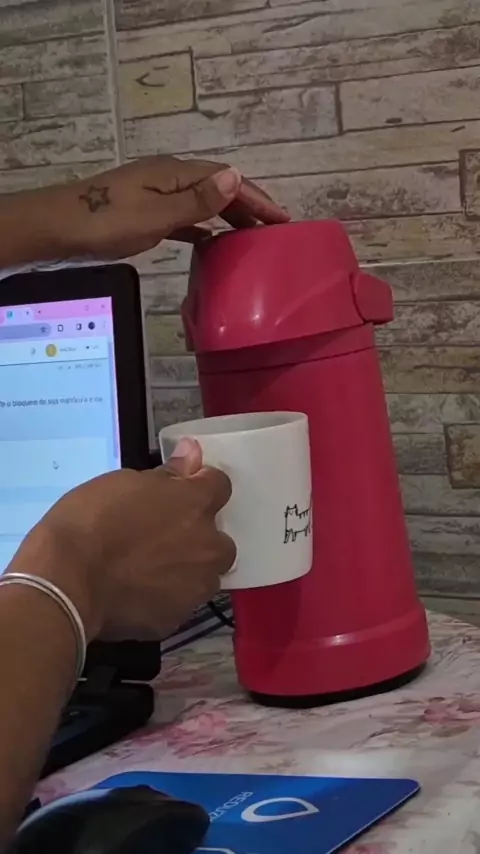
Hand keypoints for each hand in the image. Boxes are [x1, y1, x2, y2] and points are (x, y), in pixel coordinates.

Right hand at [8, 439, 235, 641]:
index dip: (200, 485)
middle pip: (220, 541)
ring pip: (204, 576)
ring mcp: (195, 588)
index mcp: (196, 506)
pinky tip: (135, 593)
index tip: (180, 490)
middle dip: (200, 538)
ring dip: (187, 571)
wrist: (67, 580)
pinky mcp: (175, 620)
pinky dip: (164, 598)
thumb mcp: (124, 482)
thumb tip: (192, 454)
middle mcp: (207, 547)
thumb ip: (168, 474)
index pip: (220, 486)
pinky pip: (178, 603)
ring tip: (148, 570)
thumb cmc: (91, 521)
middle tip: (162, 538)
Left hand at [50, 156, 288, 258]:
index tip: (283, 219)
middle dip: (248, 206)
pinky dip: (204, 228)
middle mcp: (169, 178)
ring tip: (251, 239)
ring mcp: (157, 194)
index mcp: (175, 173)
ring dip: (228, 217)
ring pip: (203, 203)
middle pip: (218, 188)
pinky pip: (185, 218)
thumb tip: (237, 176)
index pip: (227, 180)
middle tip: (275, 232)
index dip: (257, 198)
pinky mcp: (146, 213)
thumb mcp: (156, 214)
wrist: (59, 228)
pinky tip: (213, 244)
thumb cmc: (107, 222)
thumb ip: (197, 200)